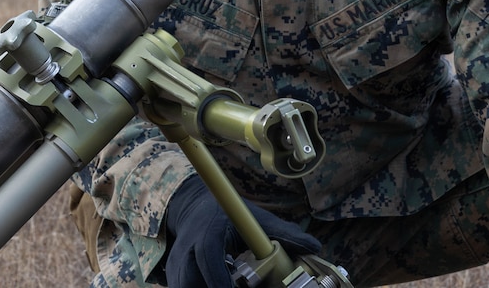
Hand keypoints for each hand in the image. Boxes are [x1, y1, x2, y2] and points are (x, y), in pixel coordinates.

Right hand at [163, 175, 320, 287]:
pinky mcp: (173, 276)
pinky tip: (220, 284)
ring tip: (230, 284)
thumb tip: (315, 246)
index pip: (207, 256)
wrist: (192, 208)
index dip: (218, 278)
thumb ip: (284, 232)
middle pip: (189, 280)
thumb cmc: (227, 215)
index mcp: (207, 233)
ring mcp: (176, 265)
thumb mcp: (254, 217)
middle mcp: (186, 250)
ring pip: (185, 286)